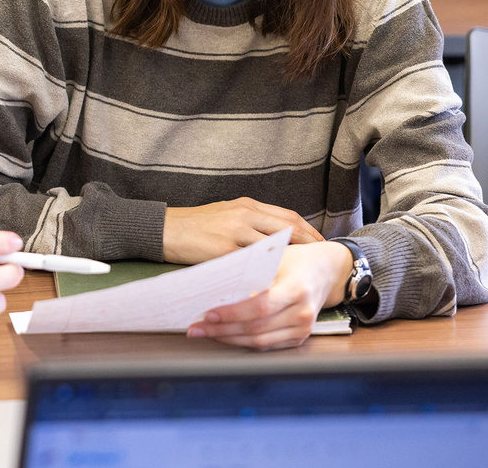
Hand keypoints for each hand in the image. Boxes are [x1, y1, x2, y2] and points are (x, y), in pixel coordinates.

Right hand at [162, 197, 324, 263]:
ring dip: (292, 260)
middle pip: (288, 229)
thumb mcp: (225, 213)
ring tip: (305, 273)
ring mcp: (234, 232)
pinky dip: (267, 272)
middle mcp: (244, 215)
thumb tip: (275, 236)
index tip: (321, 242)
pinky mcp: (224, 251)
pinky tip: (277, 282)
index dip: (308, 230)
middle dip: (309, 244)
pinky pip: (252, 264)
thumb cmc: (194, 224)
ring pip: (274, 247)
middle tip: (323, 258)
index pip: (287, 216)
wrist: (164, 229)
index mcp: (247, 205)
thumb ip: (250, 221)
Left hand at [186, 241, 352, 349]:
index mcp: (295, 288)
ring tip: (204, 333)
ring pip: (259, 342)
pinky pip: (267, 346)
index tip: (207, 313)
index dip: (232, 313)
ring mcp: (303, 328)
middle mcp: (302, 312)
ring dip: (228, 339)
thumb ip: (249, 272)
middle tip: (195, 328)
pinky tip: (224, 336)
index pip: (259, 307)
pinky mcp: (299, 338)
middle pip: (256, 328)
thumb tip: (212, 285)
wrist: (328, 271)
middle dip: (221, 330)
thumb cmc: (296, 259)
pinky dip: (243, 342)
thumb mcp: (274, 258)